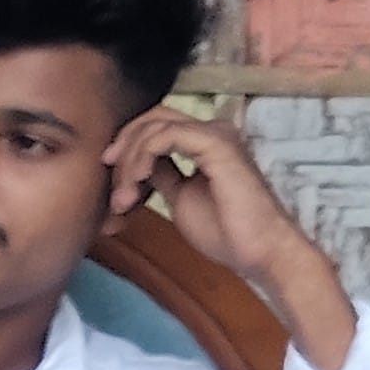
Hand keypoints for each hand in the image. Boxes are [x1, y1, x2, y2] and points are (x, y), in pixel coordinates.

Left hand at [102, 105, 307, 283]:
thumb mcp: (179, 198)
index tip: (111, 177)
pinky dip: (143, 156)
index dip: (128, 146)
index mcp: (204, 142)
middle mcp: (210, 130)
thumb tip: (137, 166)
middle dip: (123, 149)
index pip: (157, 126)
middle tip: (113, 189)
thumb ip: (161, 175)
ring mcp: (214, 133)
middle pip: (152, 118)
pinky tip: (138, 181)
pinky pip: (164, 136)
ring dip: (130, 161)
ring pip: (154, 126)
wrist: (258, 250)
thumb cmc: (225, 232)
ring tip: (123, 197)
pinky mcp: (214, 142)